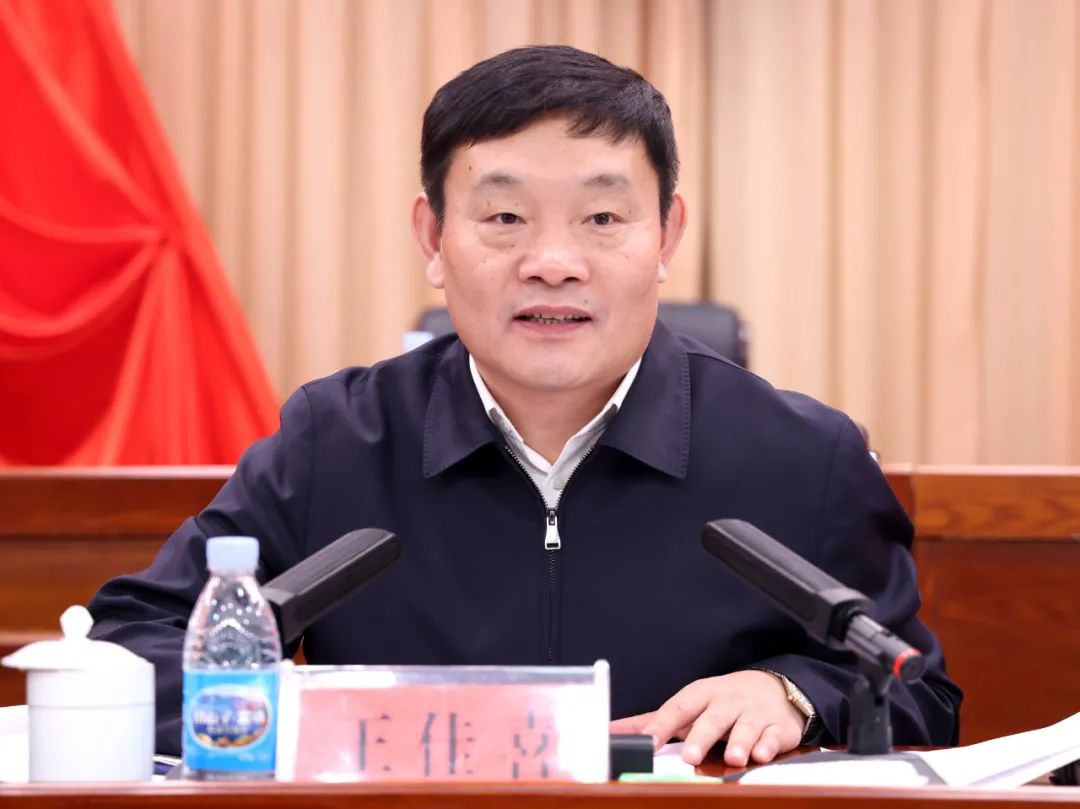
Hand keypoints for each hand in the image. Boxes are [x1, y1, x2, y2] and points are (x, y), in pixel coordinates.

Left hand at [609, 670, 804, 766]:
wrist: (774, 688)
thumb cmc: (722, 701)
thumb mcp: (689, 704)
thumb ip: (653, 721)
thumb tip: (612, 731)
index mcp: (701, 695)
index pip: (678, 708)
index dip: (662, 725)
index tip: (647, 743)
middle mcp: (727, 702)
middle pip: (712, 718)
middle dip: (701, 736)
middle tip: (690, 756)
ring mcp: (754, 713)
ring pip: (746, 726)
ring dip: (739, 742)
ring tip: (733, 758)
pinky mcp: (778, 727)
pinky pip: (773, 735)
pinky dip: (768, 744)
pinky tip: (761, 754)